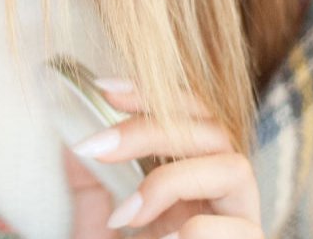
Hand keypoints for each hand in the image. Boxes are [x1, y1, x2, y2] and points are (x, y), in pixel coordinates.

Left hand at [65, 82, 261, 237]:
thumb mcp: (98, 224)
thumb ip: (90, 179)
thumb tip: (70, 127)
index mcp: (192, 175)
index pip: (188, 111)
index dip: (151, 91)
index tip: (103, 88)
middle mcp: (223, 195)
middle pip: (208, 127)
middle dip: (148, 127)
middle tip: (96, 146)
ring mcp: (242, 225)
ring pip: (232, 164)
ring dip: (169, 180)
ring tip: (127, 215)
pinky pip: (239, 229)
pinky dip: (193, 231)